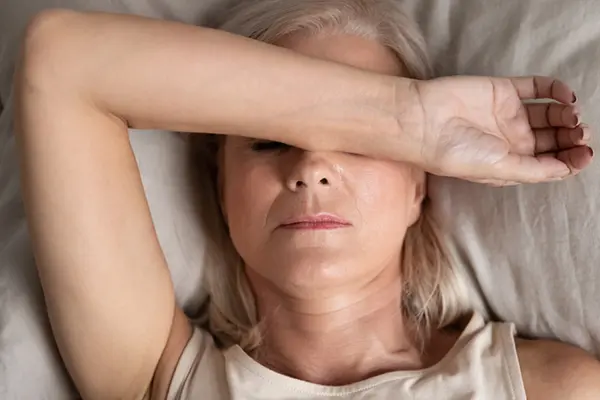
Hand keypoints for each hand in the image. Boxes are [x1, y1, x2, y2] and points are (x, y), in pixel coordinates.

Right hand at [413, 76, 592, 184]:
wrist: (424, 121)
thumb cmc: (454, 153)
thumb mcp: (499, 171)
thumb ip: (535, 170)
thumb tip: (566, 169)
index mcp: (509, 164)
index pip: (549, 163)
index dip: (571, 160)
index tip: (584, 154)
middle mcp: (511, 140)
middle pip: (553, 138)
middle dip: (572, 137)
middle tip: (581, 133)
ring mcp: (508, 114)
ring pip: (550, 114)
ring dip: (567, 115)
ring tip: (572, 115)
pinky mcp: (503, 91)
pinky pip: (537, 88)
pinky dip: (556, 90)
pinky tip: (564, 96)